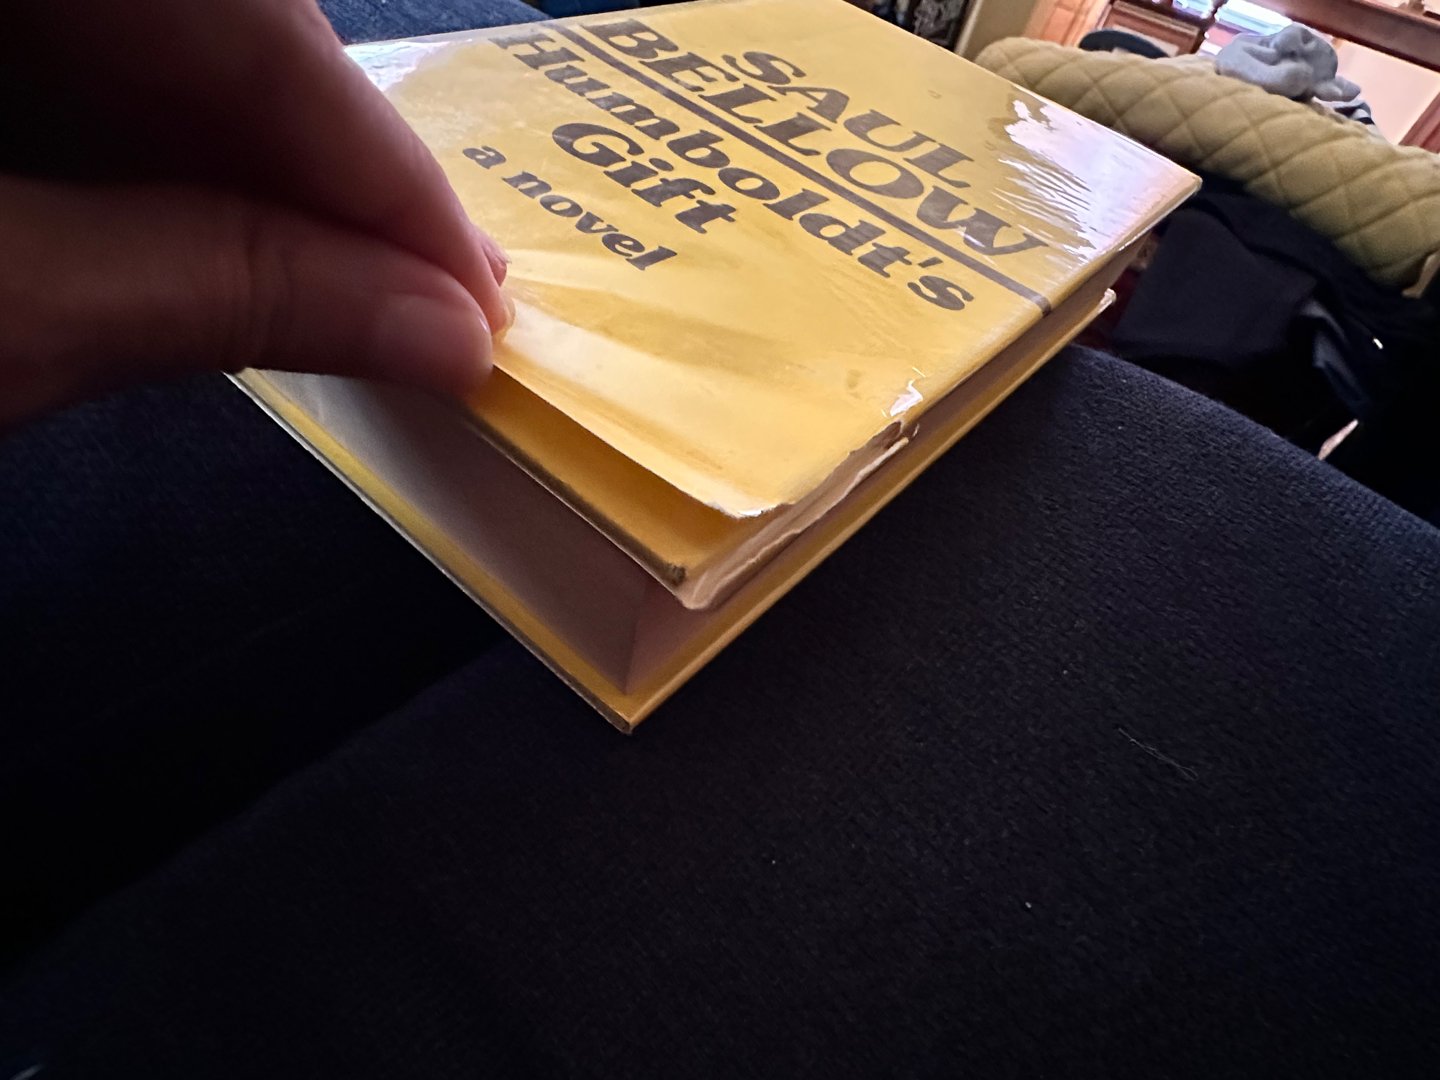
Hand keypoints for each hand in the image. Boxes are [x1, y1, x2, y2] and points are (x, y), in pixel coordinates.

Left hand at [0, 0, 507, 430]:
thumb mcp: (4, 319)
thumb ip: (223, 290)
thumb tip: (442, 330)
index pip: (247, 19)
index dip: (376, 158)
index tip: (473, 293)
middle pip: (225, 27)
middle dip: (335, 173)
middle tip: (447, 303)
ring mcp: (4, 21)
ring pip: (172, 55)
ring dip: (272, 180)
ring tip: (373, 296)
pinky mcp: (0, 67)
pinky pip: (101, 80)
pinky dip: (178, 174)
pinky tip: (241, 251)